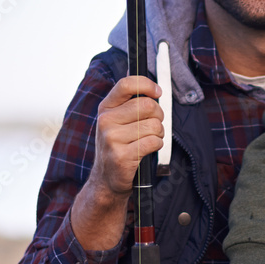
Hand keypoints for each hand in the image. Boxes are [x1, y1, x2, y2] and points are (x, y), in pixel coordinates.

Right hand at [71, 75, 163, 251]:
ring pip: (154, 125)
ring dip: (159, 134)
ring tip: (147, 141)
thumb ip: (131, 104)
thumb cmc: (119, 146)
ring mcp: (112, 139)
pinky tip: (146, 151)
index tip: (157, 92)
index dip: (146, 85)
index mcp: (106, 108)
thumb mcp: (117, 121)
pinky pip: (154, 142)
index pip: (126, 84)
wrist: (107, 179)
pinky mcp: (122, 156)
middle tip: (153, 125)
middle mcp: (105, 121)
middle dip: (159, 116)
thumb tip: (153, 89)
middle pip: (148, 106)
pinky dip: (157, 146)